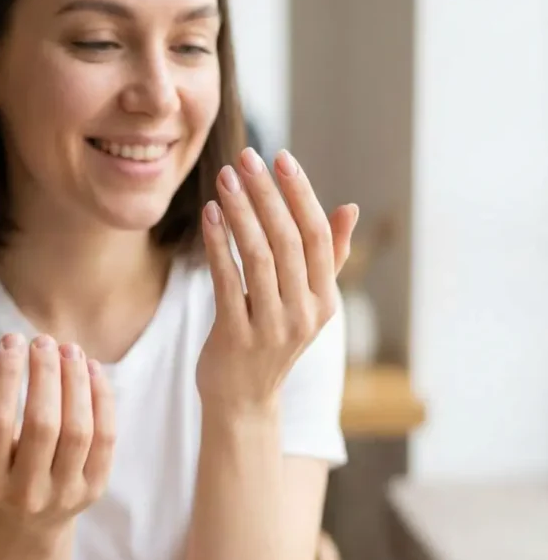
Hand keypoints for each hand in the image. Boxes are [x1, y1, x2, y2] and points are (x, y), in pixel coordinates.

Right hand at [0, 335, 114, 535]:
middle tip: (43, 340)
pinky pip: (105, 437)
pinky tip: (90, 368)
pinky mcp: (94, 488)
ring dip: (76, 381)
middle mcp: (25, 491)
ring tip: (69, 349)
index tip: (11, 340)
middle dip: (45, 374)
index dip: (6, 375)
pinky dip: (101, 397)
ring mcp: (64, 493)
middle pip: (42, 424)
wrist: (25, 519)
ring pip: (78, 430)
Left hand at [196, 147, 357, 412]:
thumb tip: (350, 208)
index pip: (318, 236)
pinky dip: (218, 244)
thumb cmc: (271, 341)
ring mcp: (271, 328)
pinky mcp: (236, 337)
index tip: (280, 158)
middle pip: (288, 240)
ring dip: (241, 212)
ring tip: (224, 179)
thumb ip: (327, 257)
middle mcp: (304, 314)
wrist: (242, 401)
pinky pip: (227, 281)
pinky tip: (210, 215)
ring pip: (258, 256)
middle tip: (246, 158)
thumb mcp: (306, 303)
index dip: (300, 194)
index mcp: (324, 300)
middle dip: (267, 194)